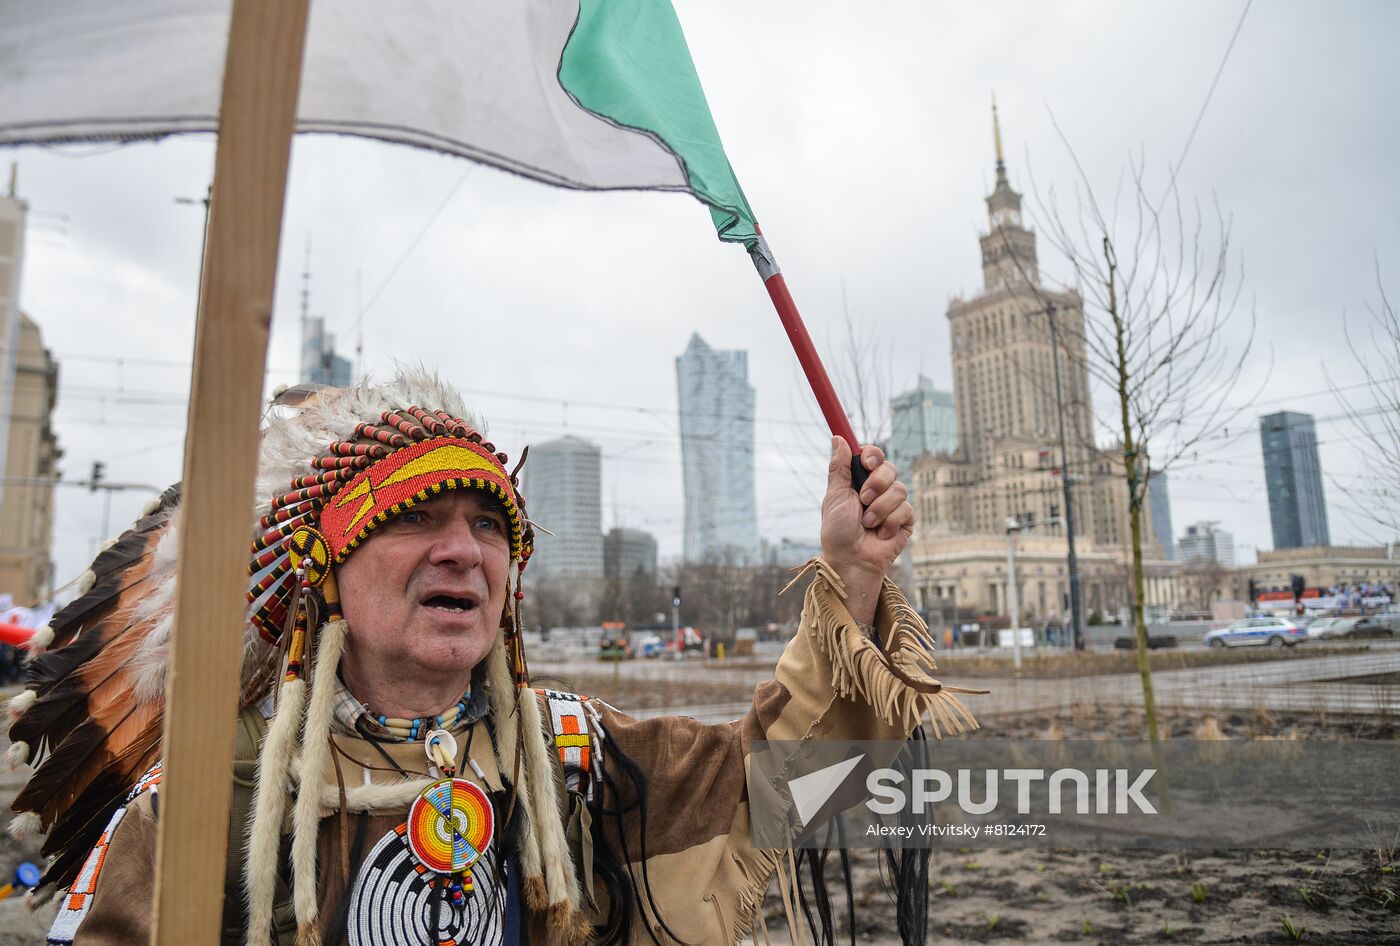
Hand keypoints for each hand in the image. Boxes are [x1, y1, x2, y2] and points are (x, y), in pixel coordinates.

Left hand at [820, 438, 913, 623]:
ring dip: (879, 508)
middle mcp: (879, 489)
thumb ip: (839, 468)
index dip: (873, 455)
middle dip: (876, 484)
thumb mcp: (834, 496)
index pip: (873, 455)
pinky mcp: (906, 520)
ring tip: (867, 523)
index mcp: (860, 480)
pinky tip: (880, 533)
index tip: (865, 462)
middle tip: (863, 499)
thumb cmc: (838, 532)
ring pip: (899, 489)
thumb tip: (838, 438)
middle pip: (890, 468)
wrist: (851, 560)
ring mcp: (894, 504)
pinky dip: (889, 522)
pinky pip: (906, 509)